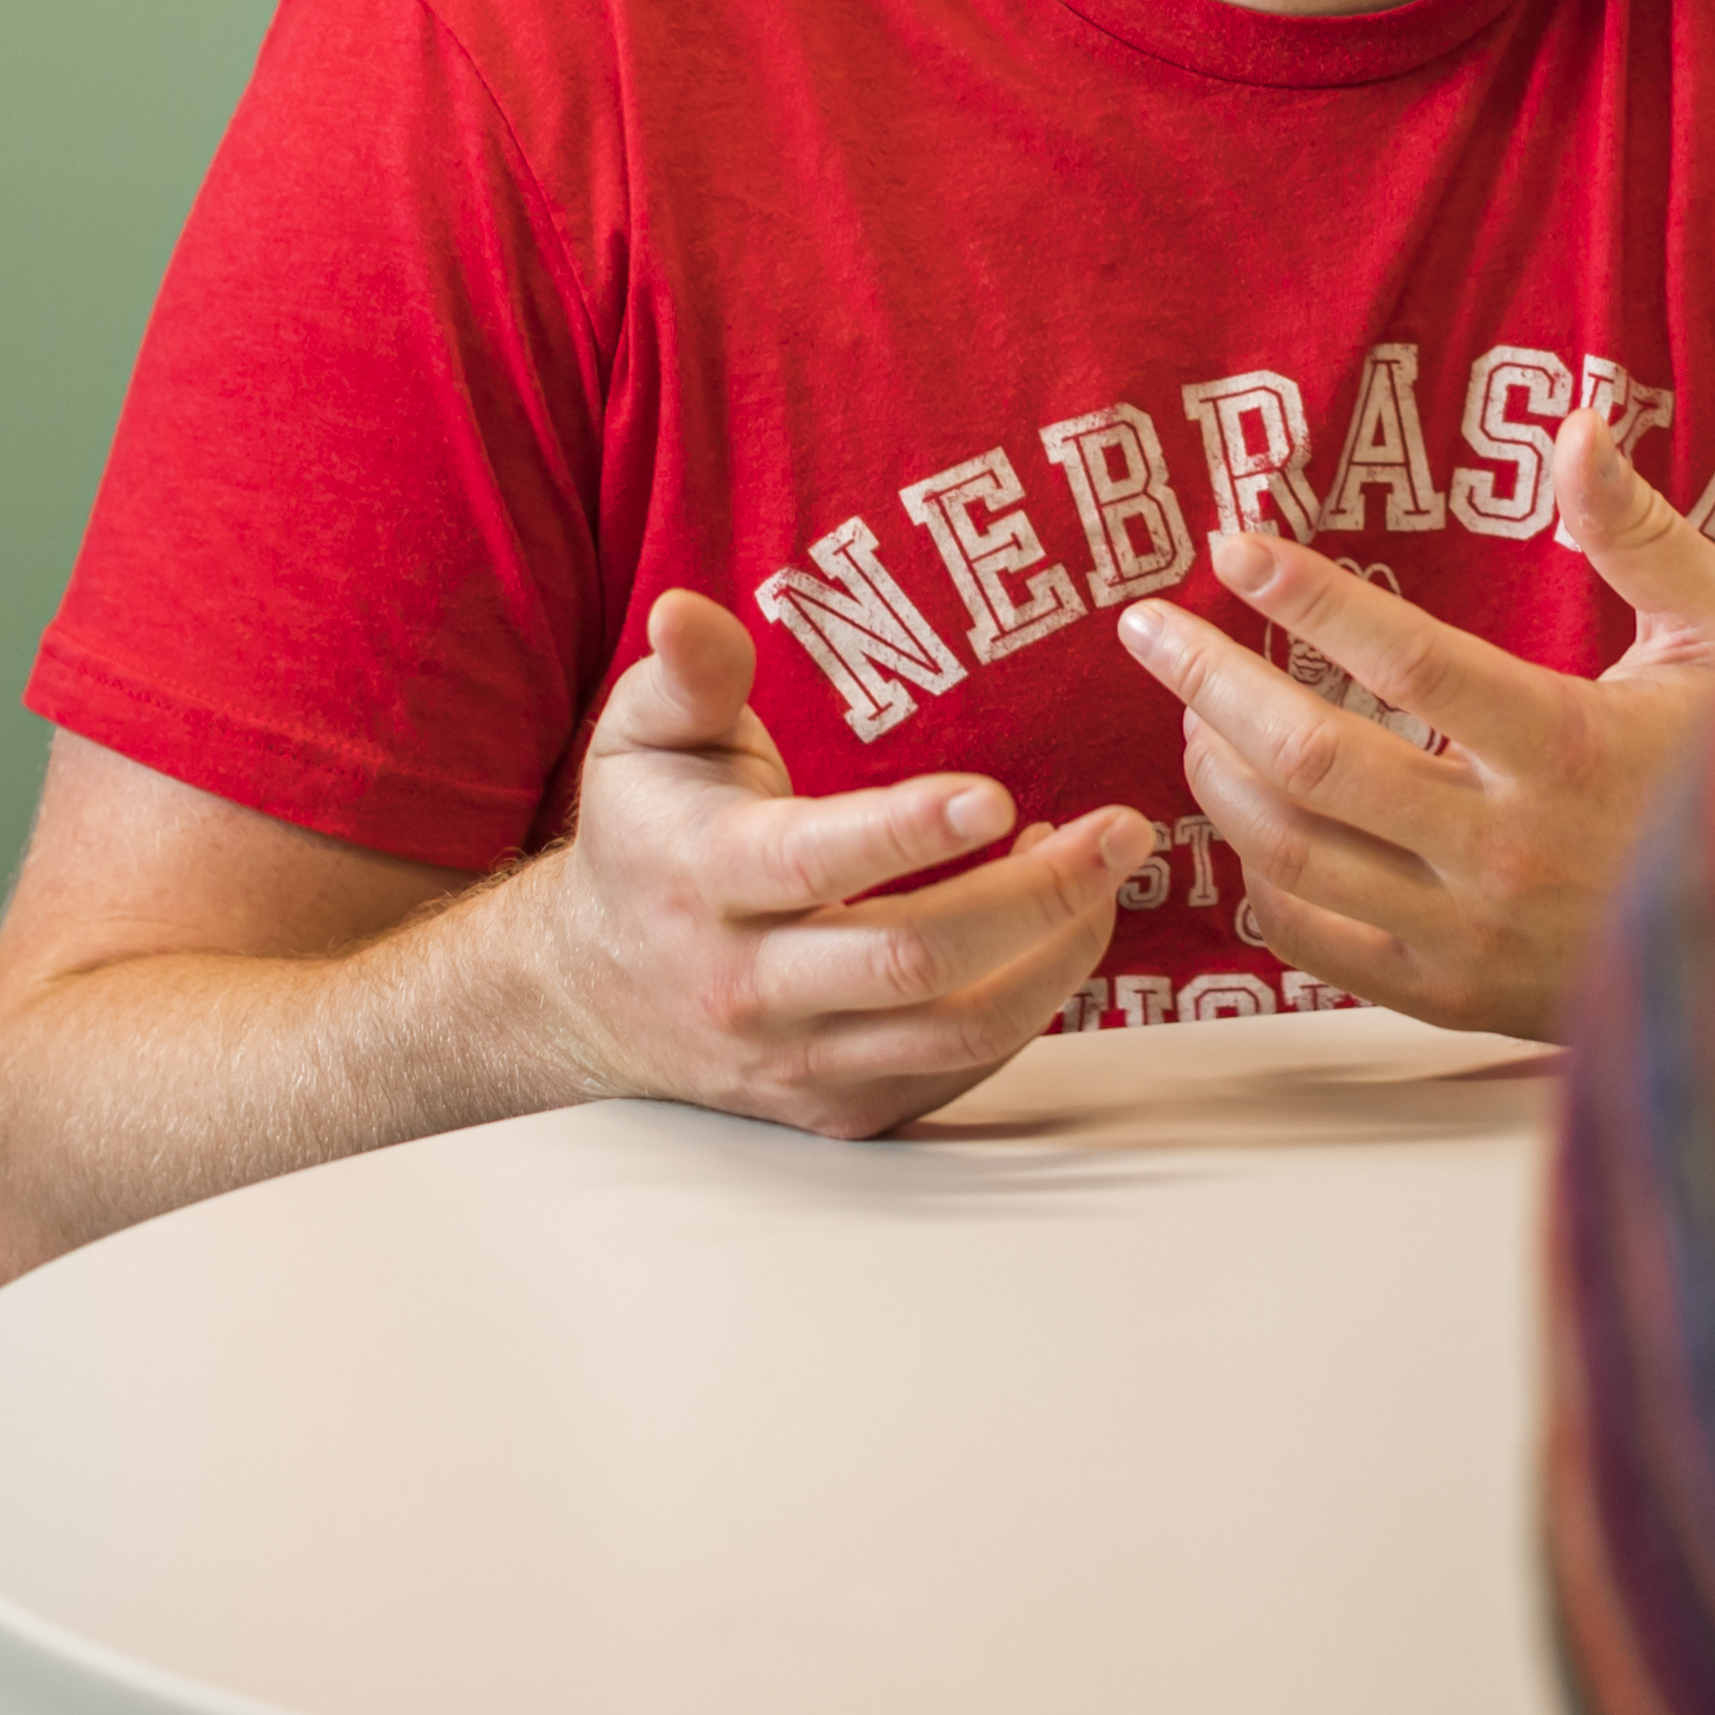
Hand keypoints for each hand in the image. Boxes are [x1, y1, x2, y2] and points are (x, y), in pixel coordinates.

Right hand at [528, 593, 1151, 1141]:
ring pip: (955, 1030)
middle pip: (914, 960)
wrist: (592, 995)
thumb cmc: (646, 839)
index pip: (817, 864)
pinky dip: (1030, 1004)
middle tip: (1122, 830)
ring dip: (1056, 955)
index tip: (998, 796)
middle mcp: (753, 986)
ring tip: (1110, 873)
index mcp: (707, 879)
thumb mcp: (642, 739)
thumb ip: (686, 675)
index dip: (910, 833)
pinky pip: (960, 1070)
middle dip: (1035, 897)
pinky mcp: (845, 1107)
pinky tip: (1061, 931)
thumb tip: (684, 608)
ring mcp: (802, 1061)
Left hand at [1112, 402, 1714, 1037]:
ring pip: (1294, 852)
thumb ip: (1637, 533)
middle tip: (1150, 627)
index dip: (1310, 597)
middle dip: (1211, 682)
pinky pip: (1316, 941)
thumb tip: (1578, 423)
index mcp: (1568, 746)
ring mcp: (1473, 934)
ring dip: (1219, 776)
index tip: (1233, 545)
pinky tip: (1245, 824)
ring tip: (1194, 711)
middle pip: (1315, 760)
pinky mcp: (1453, 997)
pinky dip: (1258, 880)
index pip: (1407, 659)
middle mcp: (1508, 848)